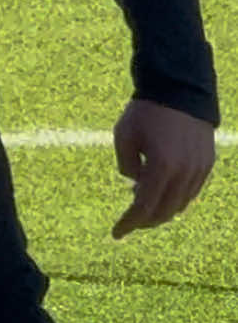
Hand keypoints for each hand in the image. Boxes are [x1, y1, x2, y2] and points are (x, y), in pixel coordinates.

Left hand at [111, 99, 214, 238]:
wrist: (179, 89)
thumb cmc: (146, 111)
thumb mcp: (123, 136)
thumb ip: (126, 167)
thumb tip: (137, 186)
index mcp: (162, 166)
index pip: (144, 208)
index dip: (129, 223)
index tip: (116, 233)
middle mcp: (185, 172)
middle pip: (164, 212)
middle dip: (144, 221)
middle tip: (129, 221)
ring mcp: (199, 169)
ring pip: (179, 205)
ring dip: (160, 210)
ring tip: (142, 202)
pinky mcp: (207, 163)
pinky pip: (190, 192)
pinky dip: (175, 198)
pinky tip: (160, 191)